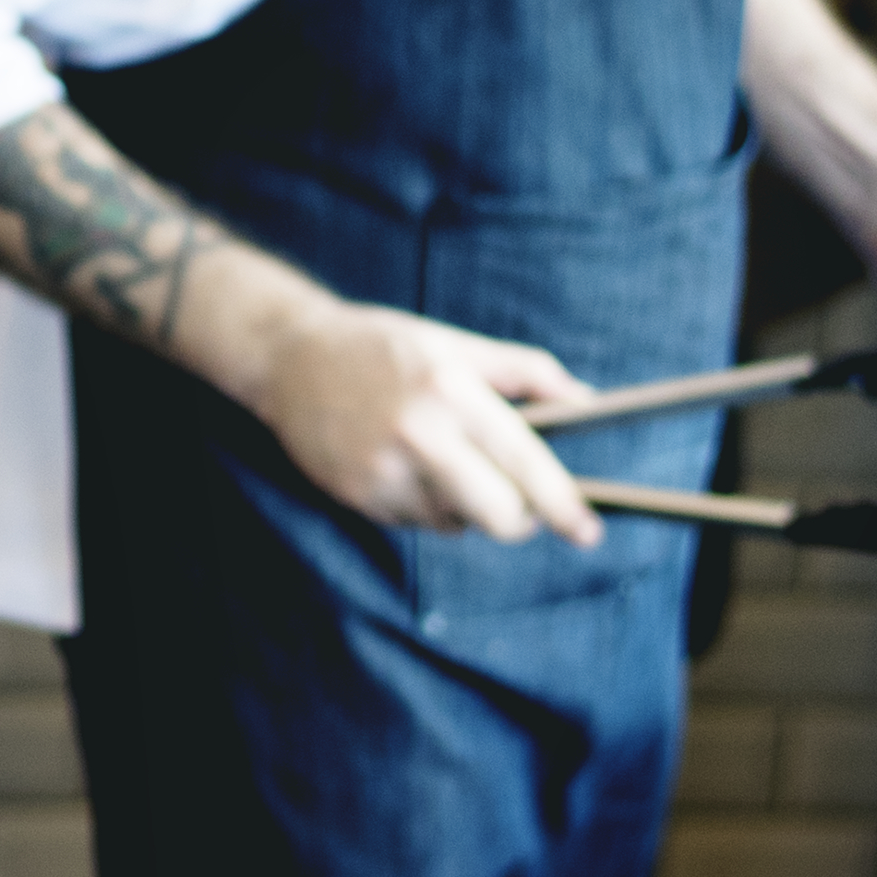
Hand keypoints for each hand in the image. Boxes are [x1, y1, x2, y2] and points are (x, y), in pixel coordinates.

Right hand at [228, 295, 605, 542]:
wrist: (289, 359)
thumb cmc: (380, 347)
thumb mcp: (454, 344)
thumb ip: (524, 372)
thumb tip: (584, 401)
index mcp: (451, 391)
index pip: (523, 461)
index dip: (563, 503)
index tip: (588, 531)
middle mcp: (418, 434)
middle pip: (499, 514)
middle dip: (518, 518)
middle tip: (518, 503)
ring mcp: (385, 470)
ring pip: (457, 522)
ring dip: (464, 505)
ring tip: (438, 459)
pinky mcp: (359, 495)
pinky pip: (416, 522)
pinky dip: (425, 505)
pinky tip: (403, 466)